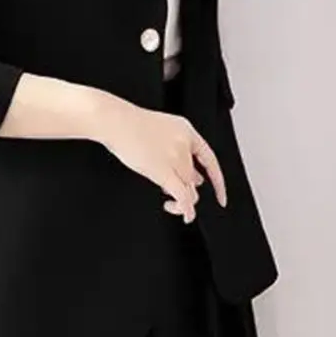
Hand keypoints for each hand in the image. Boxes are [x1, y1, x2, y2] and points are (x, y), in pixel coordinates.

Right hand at [96, 93, 226, 222]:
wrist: (114, 121)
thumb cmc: (129, 125)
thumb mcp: (161, 131)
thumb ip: (177, 151)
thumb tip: (190, 176)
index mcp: (186, 130)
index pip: (209, 159)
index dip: (217, 180)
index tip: (220, 195)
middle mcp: (185, 144)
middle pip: (195, 177)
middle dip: (187, 189)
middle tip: (174, 195)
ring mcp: (175, 157)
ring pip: (190, 188)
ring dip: (184, 202)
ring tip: (173, 205)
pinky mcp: (163, 170)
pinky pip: (182, 195)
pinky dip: (186, 209)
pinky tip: (185, 215)